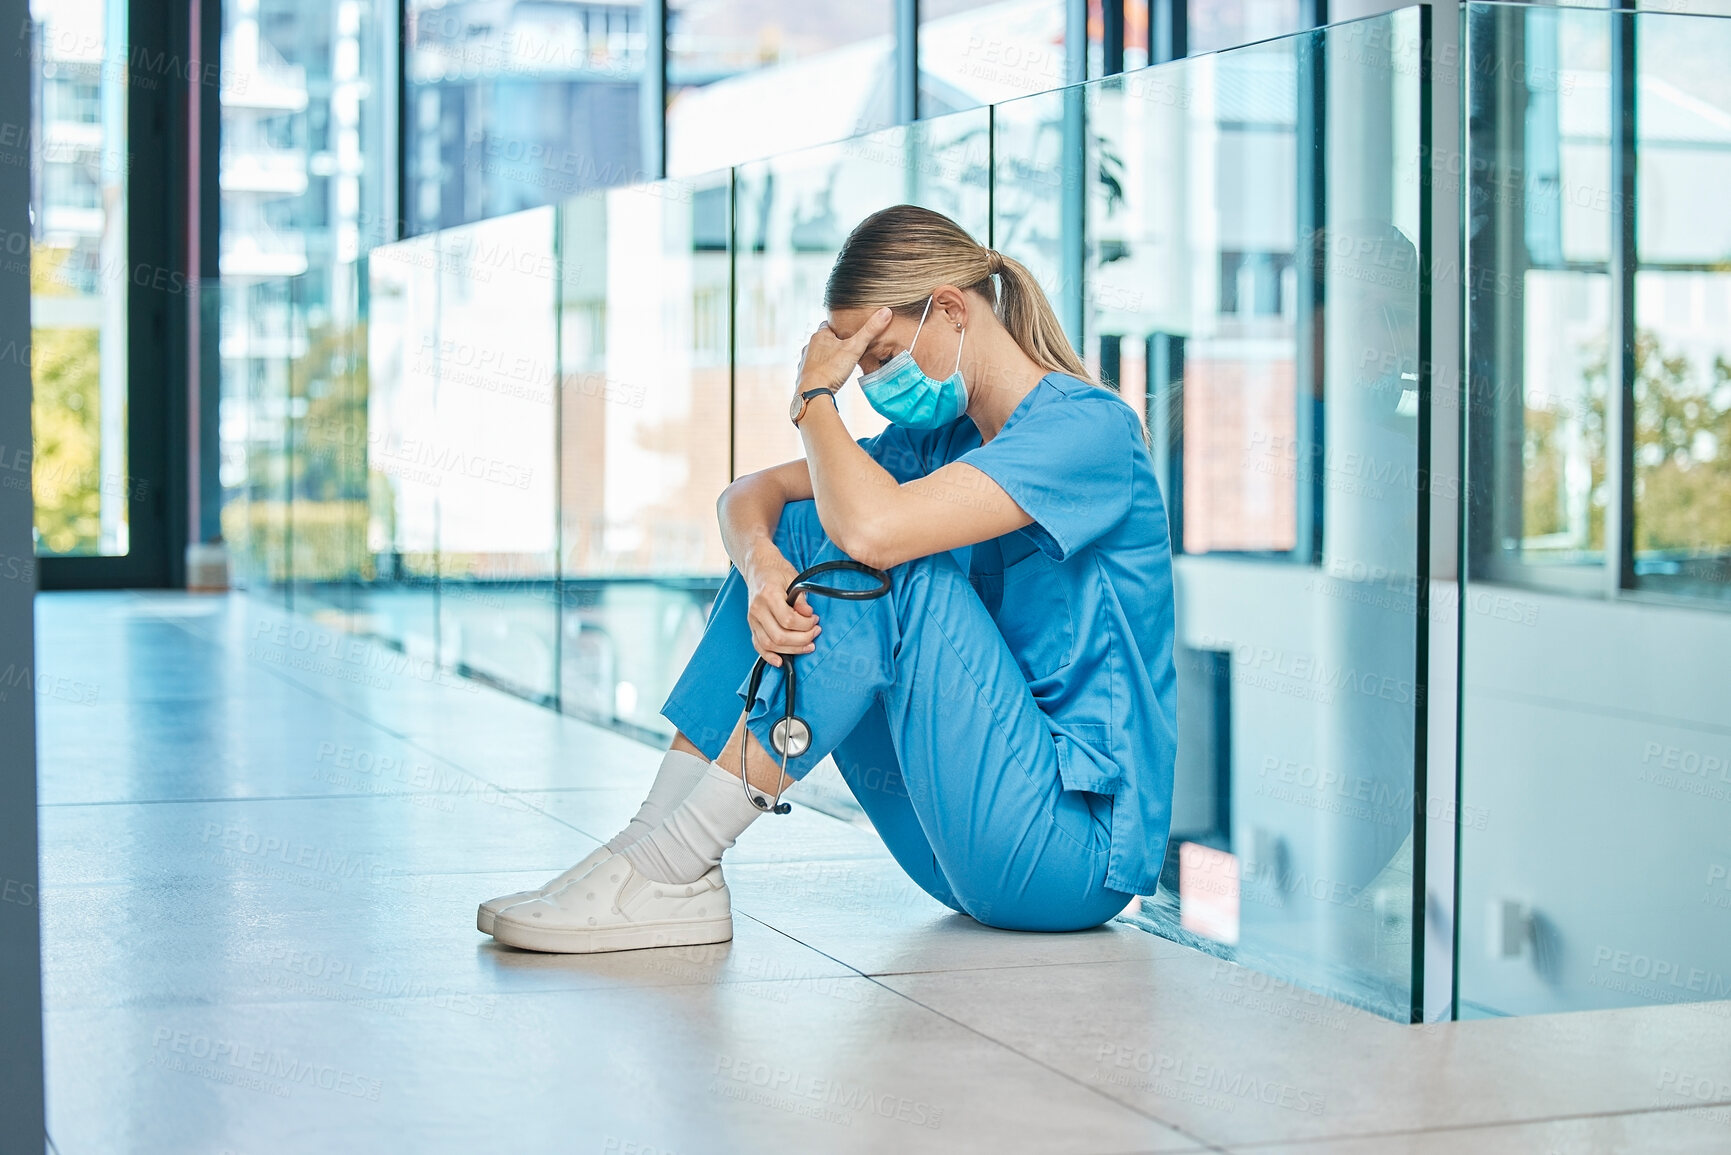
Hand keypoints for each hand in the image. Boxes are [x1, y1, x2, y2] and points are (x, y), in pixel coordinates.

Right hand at [743, 540, 817, 667]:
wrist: (758, 567)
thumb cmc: (777, 570)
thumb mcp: (793, 578)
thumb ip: (801, 598)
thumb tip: (808, 615)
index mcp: (768, 595)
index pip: (788, 620)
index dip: (805, 624)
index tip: (815, 619)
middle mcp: (757, 609)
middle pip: (779, 636)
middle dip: (802, 639)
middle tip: (815, 632)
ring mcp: (752, 619)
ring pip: (770, 644)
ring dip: (791, 649)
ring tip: (807, 645)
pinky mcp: (751, 625)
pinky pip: (758, 645)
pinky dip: (769, 656)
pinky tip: (781, 661)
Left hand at [793, 307, 894, 399]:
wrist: (813, 393)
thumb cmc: (832, 369)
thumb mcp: (855, 348)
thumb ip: (870, 331)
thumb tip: (885, 311)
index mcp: (820, 335)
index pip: (829, 324)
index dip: (840, 327)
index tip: (849, 331)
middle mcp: (809, 346)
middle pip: (823, 340)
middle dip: (834, 343)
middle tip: (847, 348)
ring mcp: (805, 361)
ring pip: (818, 354)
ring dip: (827, 357)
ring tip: (839, 362)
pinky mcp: (803, 375)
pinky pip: (813, 369)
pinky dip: (821, 370)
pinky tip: (829, 375)